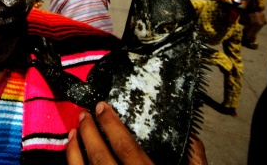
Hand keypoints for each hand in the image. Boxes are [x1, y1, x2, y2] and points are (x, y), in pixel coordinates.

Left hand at [66, 102, 207, 164]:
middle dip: (89, 132)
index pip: (126, 147)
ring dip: (75, 150)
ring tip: (73, 133)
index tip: (103, 108)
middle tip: (85, 115)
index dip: (111, 125)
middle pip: (100, 156)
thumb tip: (193, 141)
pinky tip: (73, 160)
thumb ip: (193, 163)